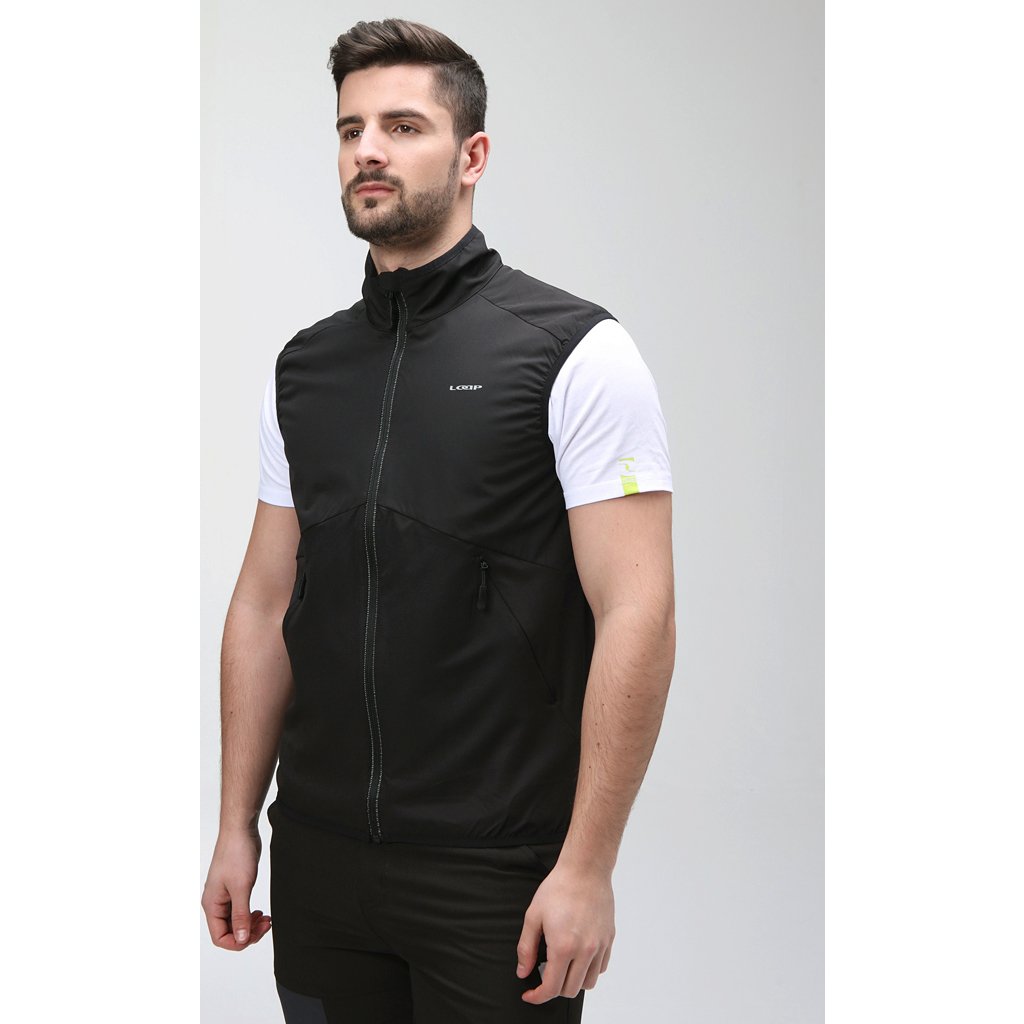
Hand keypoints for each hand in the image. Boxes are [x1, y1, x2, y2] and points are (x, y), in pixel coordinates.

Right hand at [201, 827, 272, 950]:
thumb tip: (241, 939)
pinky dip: (250, 915)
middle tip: (266, 925)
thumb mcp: (241, 888)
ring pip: (235, 921)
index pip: (220, 937)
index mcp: (212, 905)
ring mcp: (225, 895)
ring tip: (266, 920)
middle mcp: (216, 903)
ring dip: (250, 925)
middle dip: (247, 933)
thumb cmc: (236, 854)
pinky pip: (240, 910)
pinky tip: (260, 913)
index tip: (255, 935)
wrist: (240, 830)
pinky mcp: (234, 888)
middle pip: (228, 931)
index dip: (237, 942)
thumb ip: (241, 915)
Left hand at [515, 862, 614, 1002]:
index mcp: (563, 947)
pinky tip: (578, 957)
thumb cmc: (559, 888)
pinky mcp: (608, 939)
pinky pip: (601, 967)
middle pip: (571, 990)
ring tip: (563, 967)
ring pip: (589, 983)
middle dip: (554, 989)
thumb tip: (523, 971)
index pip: (552, 988)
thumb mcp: (534, 916)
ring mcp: (599, 946)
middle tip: (545, 974)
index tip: (531, 994)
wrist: (585, 869)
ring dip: (574, 981)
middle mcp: (585, 951)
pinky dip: (589, 970)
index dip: (538, 996)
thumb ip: (526, 948)